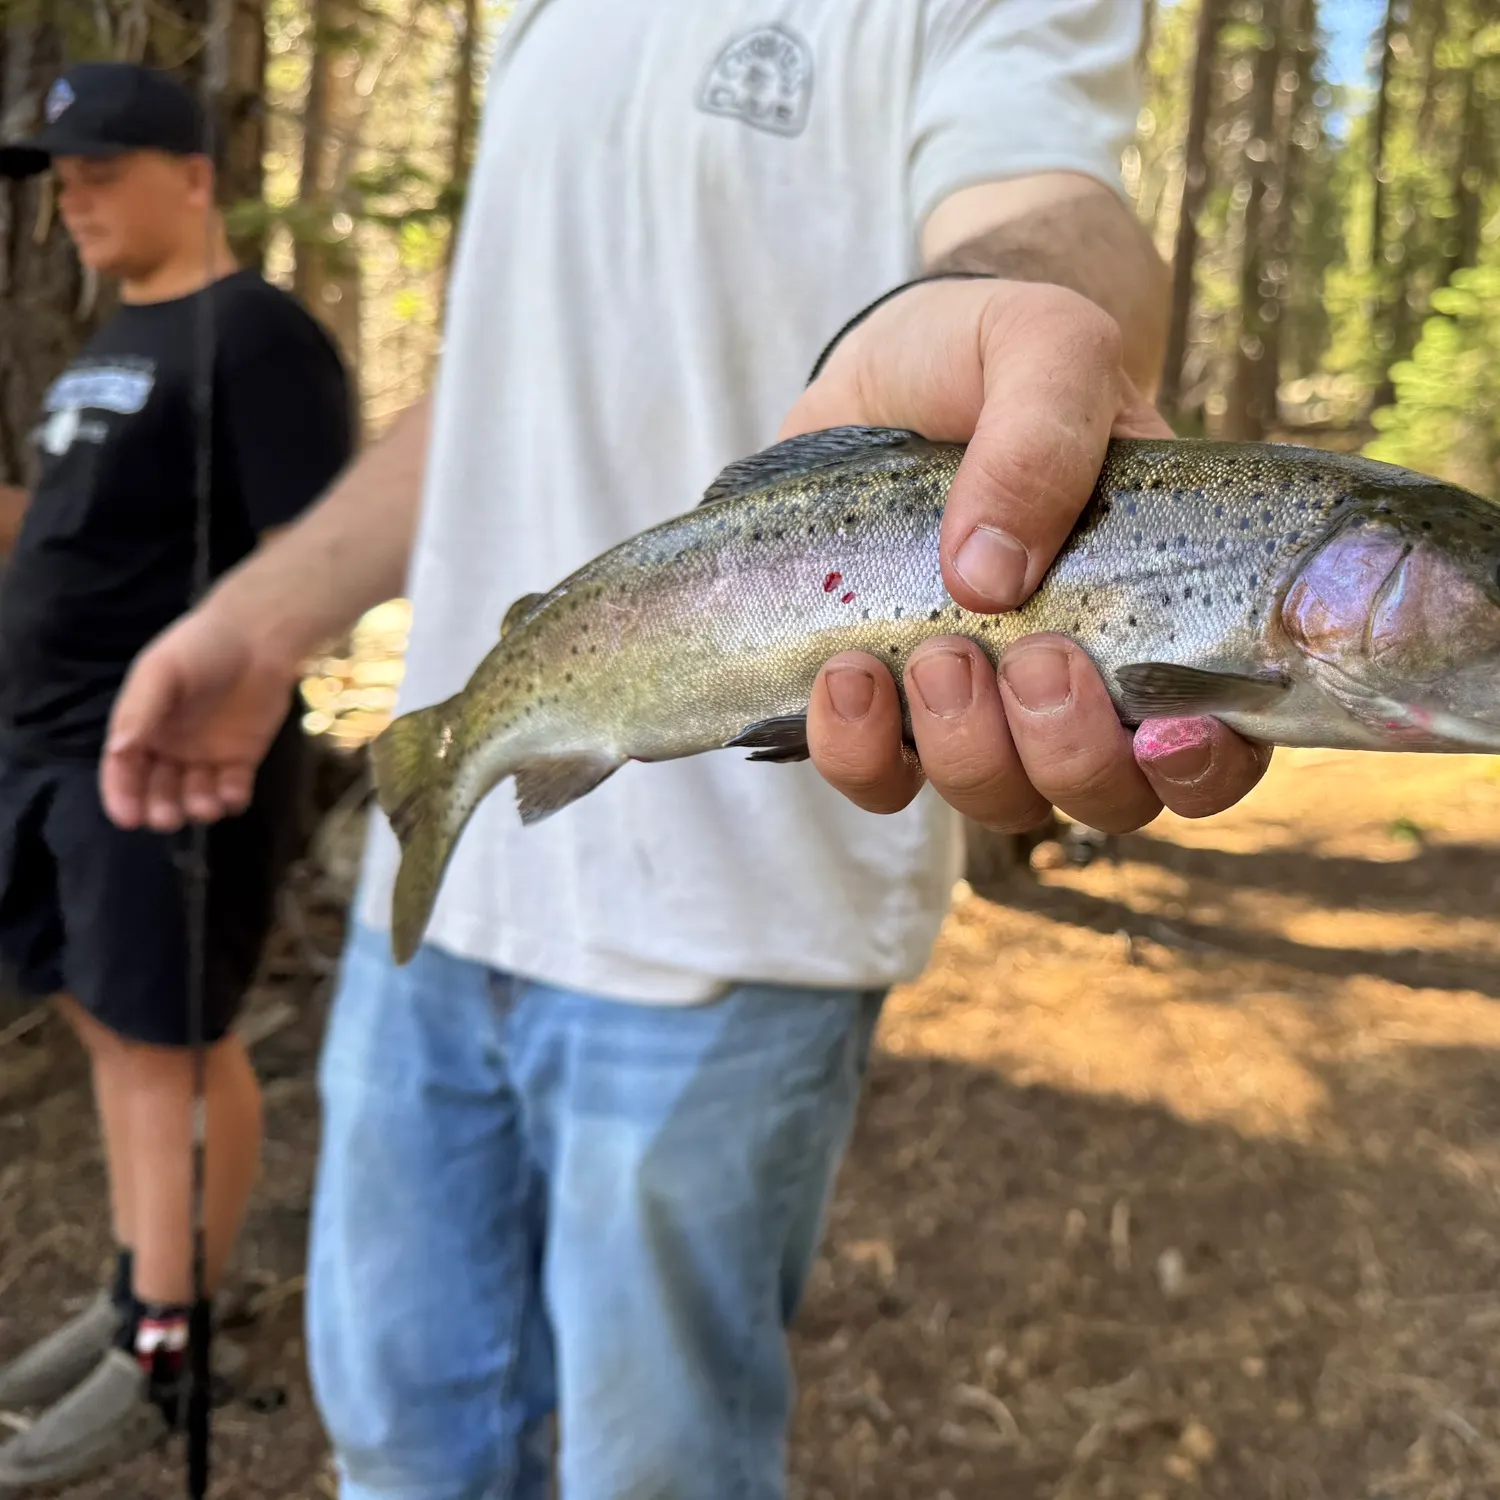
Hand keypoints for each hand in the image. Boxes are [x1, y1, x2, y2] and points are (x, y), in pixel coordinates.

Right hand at [99, 600, 302, 831]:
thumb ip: (141, 710)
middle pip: (158, 790)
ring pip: (195, 795)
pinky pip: (234, 788)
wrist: (260, 637)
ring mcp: (207, 755)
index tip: (127, 819)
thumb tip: (119, 750)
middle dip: (160, 808)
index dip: (122, 795)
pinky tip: (232, 795)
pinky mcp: (242, 758)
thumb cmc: (202, 647)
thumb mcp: (162, 672)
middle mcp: (171, 747)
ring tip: (205, 806)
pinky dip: (232, 798)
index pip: (124, 769)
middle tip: (167, 818)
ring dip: (196, 807)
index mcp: (143, 726)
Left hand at [780, 277, 1270, 833]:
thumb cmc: (989, 354)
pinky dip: (860, 751)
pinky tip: (846, 675)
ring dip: (968, 748)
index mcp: (1161, 609)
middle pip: (1105, 793)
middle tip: (1031, 655)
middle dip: (1068, 749)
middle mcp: (1081, 679)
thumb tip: (989, 579)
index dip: (1203, 768)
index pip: (1217, 743)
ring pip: (999, 799)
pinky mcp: (885, 706)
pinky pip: (878, 781)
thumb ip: (1045, 431)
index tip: (1163, 729)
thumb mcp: (1041, 343)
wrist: (883, 365)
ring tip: (931, 651)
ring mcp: (979, 703)